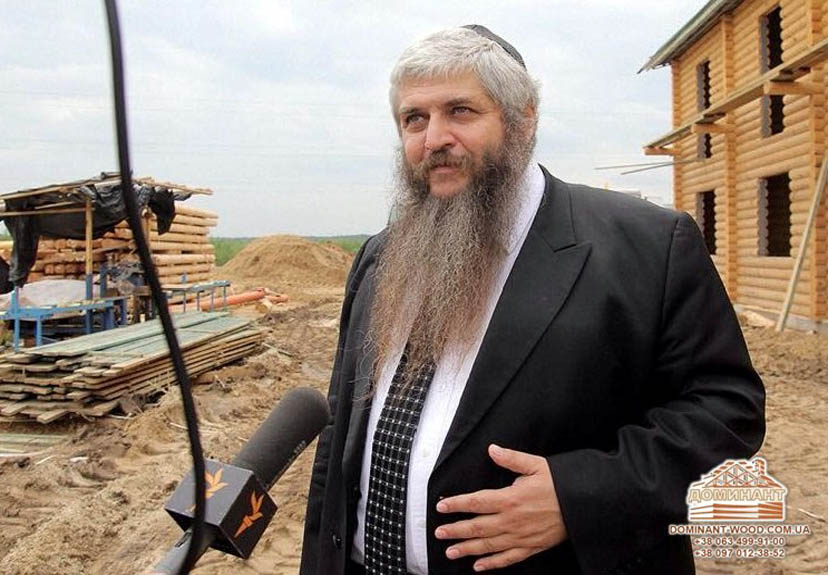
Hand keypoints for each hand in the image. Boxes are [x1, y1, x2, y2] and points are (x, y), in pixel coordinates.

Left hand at [434, 444, 566, 571]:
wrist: (583, 505)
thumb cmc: (560, 484)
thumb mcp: (536, 465)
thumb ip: (511, 458)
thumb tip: (492, 449)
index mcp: (510, 498)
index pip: (476, 502)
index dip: (457, 504)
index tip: (442, 507)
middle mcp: (512, 520)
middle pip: (477, 527)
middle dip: (456, 530)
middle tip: (439, 533)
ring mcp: (520, 536)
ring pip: (488, 545)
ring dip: (468, 549)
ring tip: (451, 552)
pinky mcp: (531, 547)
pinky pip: (508, 558)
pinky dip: (492, 564)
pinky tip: (479, 567)